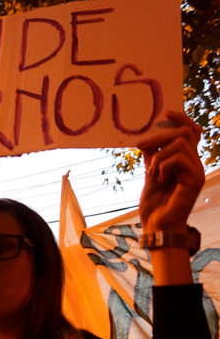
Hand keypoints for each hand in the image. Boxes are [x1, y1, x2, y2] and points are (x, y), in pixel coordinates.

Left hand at [137, 111, 204, 232]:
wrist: (157, 225)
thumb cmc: (154, 203)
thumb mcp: (150, 173)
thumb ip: (153, 156)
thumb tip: (147, 139)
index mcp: (185, 160)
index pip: (191, 131)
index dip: (181, 119)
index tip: (165, 113)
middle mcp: (195, 162)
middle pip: (185, 132)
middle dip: (160, 135)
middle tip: (140, 146)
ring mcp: (196, 170)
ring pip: (179, 143)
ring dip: (158, 156)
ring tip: (152, 172)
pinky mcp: (195, 178)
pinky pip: (177, 158)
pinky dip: (162, 166)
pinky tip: (158, 179)